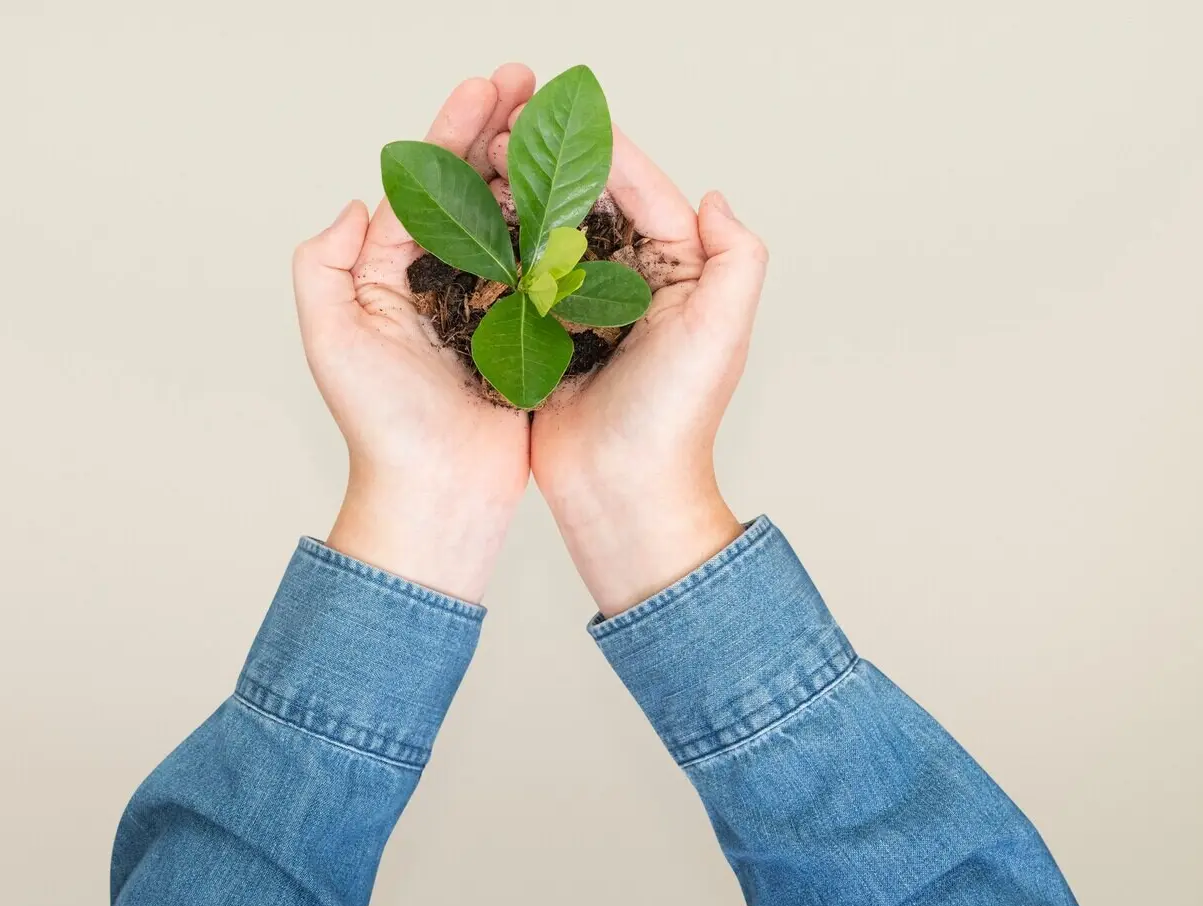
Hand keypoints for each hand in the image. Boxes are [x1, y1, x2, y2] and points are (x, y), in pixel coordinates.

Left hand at [292, 65, 535, 603]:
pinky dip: (561, 230)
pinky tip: (583, 196)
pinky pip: (544, 271)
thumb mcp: (331, 338)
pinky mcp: (524, 335)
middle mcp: (436, 284)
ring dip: (533, 170)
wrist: (437, 494)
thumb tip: (358, 203)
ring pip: (511, 221)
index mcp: (389, 275)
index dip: (452, 130)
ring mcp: (483, 308)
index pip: (424, 184)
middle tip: (533, 85)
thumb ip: (324, 265)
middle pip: (470, 190)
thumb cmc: (380, 426)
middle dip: (498, 132)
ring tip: (560, 126)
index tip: (488, 87)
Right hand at [491, 127, 768, 614]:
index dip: (603, 152)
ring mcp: (582, 310)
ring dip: (517, 197)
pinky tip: (466, 218)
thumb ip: (736, 258)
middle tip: (504, 129)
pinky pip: (516, 280)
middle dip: (549, 164)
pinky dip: (495, 248)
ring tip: (478, 159)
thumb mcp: (722, 331)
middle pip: (589, 206)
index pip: (643, 194)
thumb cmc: (677, 417)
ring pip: (548, 235)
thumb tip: (715, 198)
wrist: (622, 492)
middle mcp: (630, 285)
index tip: (557, 116)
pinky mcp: (541, 337)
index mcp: (677, 275)